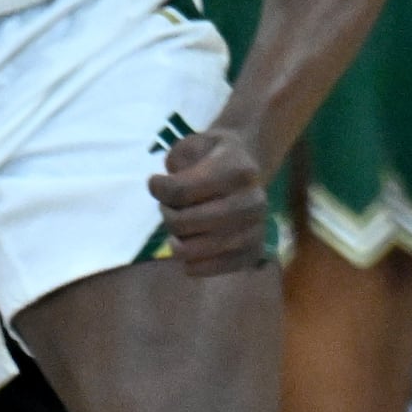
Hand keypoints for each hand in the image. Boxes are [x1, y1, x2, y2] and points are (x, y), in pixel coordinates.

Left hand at [151, 122, 272, 273]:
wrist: (249, 171)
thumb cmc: (215, 156)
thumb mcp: (195, 142)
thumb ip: (178, 159)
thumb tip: (164, 189)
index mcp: (238, 171)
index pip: (181, 191)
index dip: (159, 188)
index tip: (155, 182)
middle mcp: (253, 202)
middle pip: (183, 223)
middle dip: (167, 215)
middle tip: (169, 207)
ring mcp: (256, 230)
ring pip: (192, 250)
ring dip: (176, 240)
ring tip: (180, 227)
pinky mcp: (253, 253)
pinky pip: (208, 269)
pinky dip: (191, 262)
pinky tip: (192, 244)